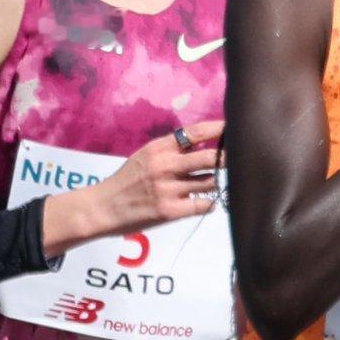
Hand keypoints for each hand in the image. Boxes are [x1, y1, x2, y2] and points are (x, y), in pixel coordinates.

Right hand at [48, 119, 221, 250]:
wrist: (103, 207)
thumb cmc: (126, 181)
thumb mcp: (144, 156)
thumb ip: (170, 150)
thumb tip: (203, 146)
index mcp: (158, 148)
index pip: (195, 133)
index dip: (218, 130)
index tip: (234, 129)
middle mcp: (165, 165)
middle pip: (209, 158)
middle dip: (227, 159)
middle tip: (237, 161)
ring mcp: (168, 189)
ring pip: (210, 183)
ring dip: (215, 183)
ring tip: (210, 185)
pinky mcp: (170, 211)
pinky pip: (203, 205)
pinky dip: (209, 203)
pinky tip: (205, 203)